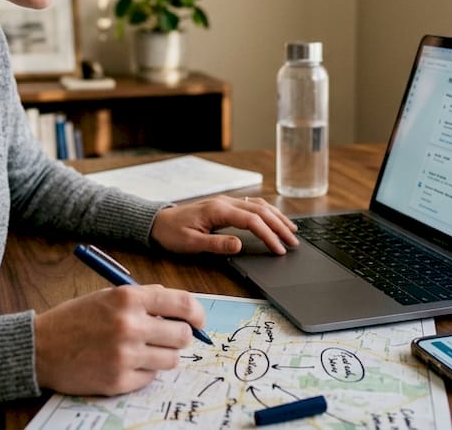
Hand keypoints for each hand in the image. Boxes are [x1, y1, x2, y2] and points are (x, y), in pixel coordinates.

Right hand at [34, 285, 203, 395]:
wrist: (39, 348)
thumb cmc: (74, 320)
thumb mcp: (107, 296)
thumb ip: (144, 299)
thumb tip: (180, 308)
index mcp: (128, 298)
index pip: (183, 303)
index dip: (197, 314)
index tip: (198, 321)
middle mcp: (130, 325)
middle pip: (183, 335)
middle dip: (179, 337)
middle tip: (167, 338)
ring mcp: (125, 355)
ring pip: (171, 359)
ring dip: (162, 356)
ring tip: (142, 351)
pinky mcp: (119, 380)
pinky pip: (151, 378)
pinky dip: (143, 372)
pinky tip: (124, 363)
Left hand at [149, 195, 299, 254]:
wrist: (157, 222)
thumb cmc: (172, 233)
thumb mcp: (191, 244)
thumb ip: (216, 244)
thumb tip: (240, 244)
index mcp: (218, 210)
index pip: (252, 221)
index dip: (269, 235)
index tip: (279, 249)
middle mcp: (225, 202)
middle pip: (260, 211)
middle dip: (279, 226)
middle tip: (294, 242)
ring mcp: (226, 202)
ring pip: (259, 205)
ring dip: (277, 217)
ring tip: (292, 231)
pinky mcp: (225, 205)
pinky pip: (252, 205)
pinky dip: (268, 212)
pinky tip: (275, 219)